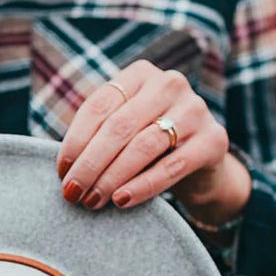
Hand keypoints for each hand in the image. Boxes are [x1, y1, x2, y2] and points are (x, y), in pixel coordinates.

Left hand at [56, 60, 250, 224]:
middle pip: (119, 126)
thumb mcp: (122, 134)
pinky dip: (143, 186)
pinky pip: (172, 166)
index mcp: (140, 75)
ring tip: (92, 201)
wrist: (200, 166)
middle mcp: (170, 84)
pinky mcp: (213, 140)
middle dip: (90, 164)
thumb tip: (63, 169)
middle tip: (72, 194)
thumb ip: (97, 137)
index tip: (61, 173)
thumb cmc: (148, 150)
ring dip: (112, 177)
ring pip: (144, 145)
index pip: (99, 106)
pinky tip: (121, 201)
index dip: (75, 141)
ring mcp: (195, 109)